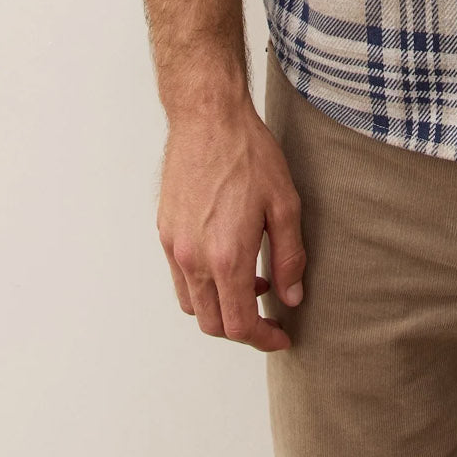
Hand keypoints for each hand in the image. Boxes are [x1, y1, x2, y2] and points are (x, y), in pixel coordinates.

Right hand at [156, 101, 306, 352]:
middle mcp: (193, 258)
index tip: (281, 335)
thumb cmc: (248, 154)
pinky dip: (203, 285)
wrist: (208, 118)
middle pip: (213, 323)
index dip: (263, 338)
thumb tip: (291, 296)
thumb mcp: (285, 204)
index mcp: (225, 257)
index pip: (239, 324)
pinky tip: (227, 260)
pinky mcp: (164, 231)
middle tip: (269, 316)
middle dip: (243, 329)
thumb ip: (289, 256)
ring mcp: (174, 246)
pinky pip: (180, 277)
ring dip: (221, 308)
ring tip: (253, 282)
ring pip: (193, 304)